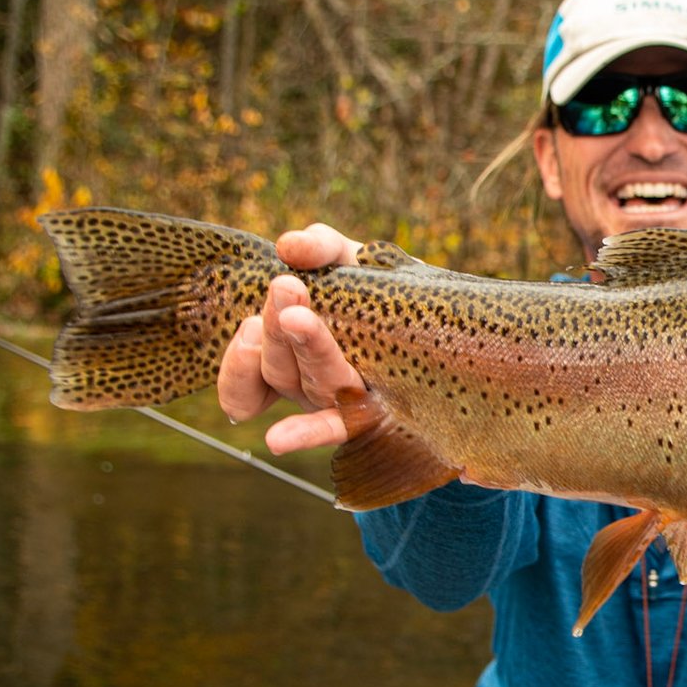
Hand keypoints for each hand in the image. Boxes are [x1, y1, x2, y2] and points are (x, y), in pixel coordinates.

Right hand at [216, 224, 364, 454]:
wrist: (448, 316)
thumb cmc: (383, 288)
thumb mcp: (350, 259)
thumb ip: (319, 247)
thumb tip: (290, 246)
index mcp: (292, 353)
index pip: (246, 375)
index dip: (238, 362)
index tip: (248, 325)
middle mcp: (309, 385)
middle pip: (278, 371)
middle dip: (277, 330)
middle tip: (285, 287)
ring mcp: (342, 400)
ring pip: (310, 386)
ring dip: (305, 352)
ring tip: (299, 316)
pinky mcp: (379, 415)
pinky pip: (339, 427)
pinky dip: (306, 434)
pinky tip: (277, 440)